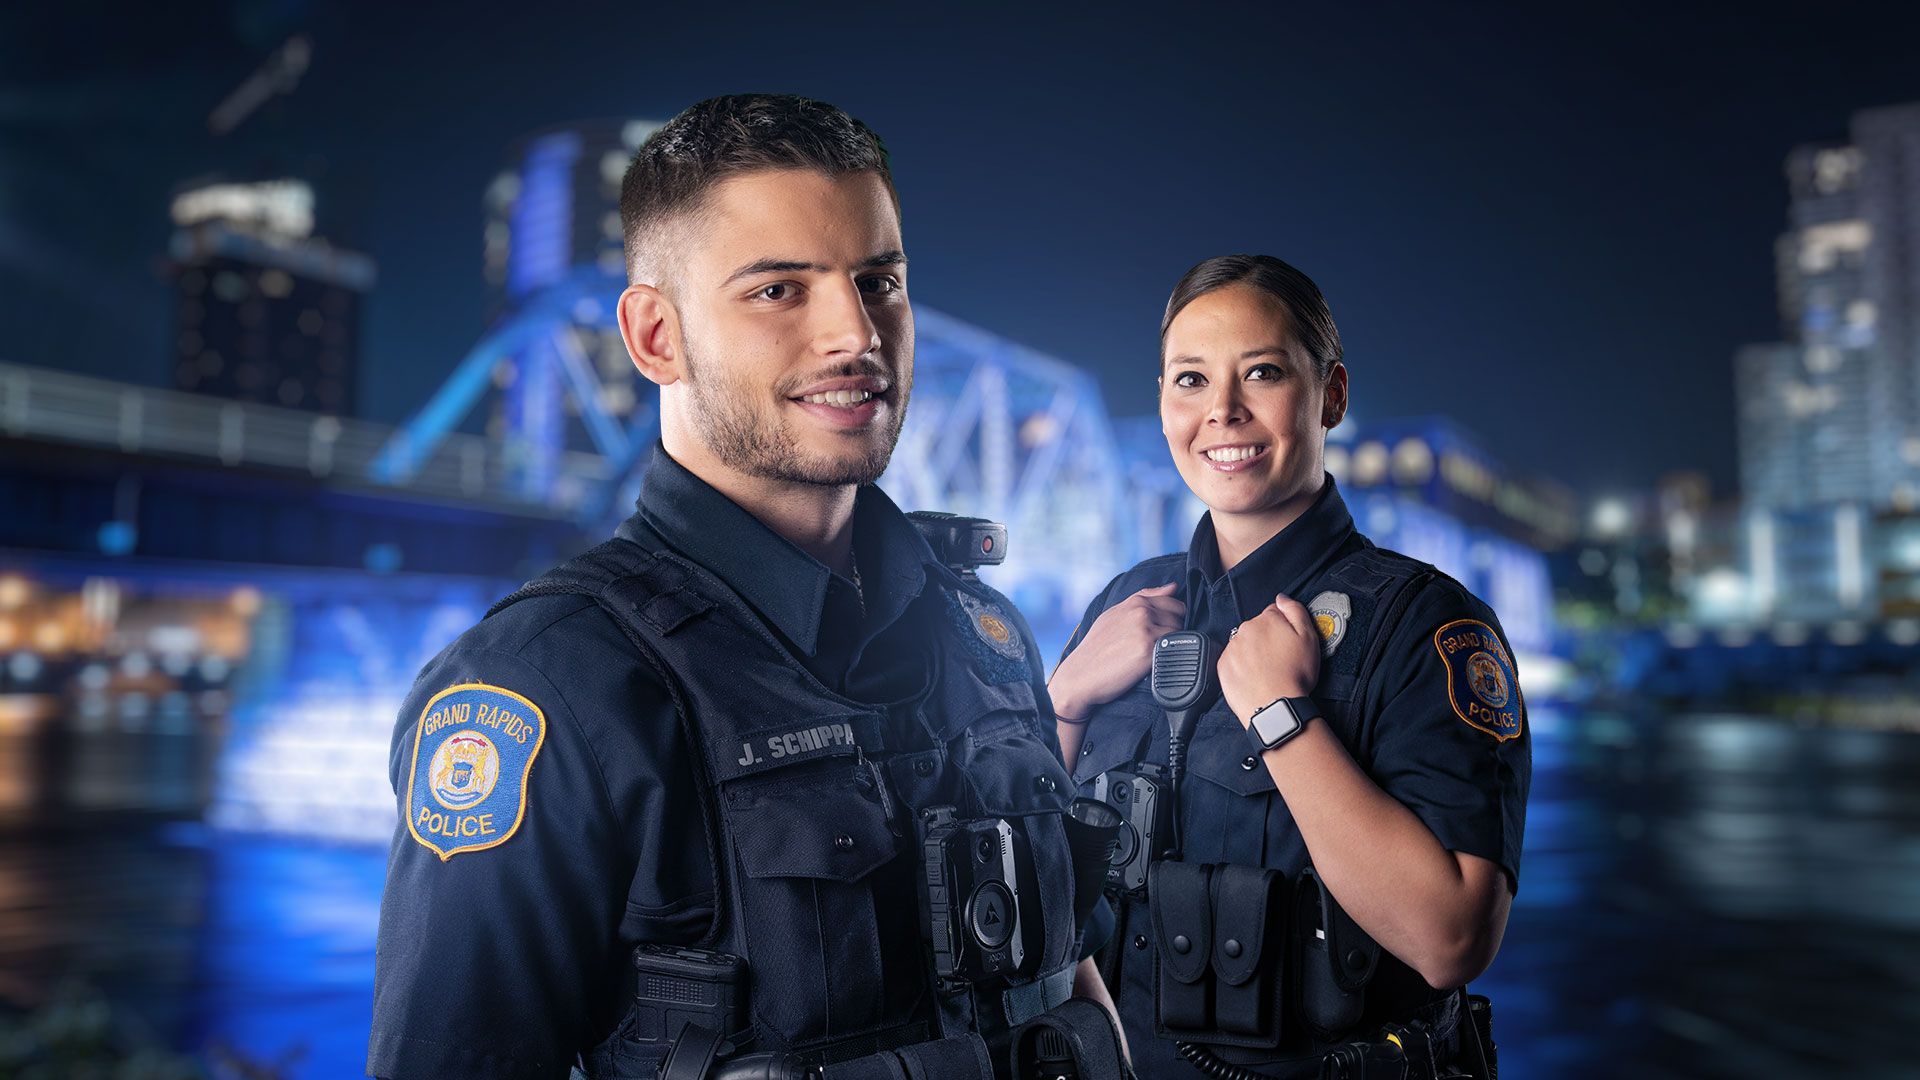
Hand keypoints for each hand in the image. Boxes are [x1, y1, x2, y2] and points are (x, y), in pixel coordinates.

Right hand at [1049, 583, 1184, 719]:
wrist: (1081, 676)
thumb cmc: (1097, 648)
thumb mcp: (1115, 614)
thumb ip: (1145, 597)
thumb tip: (1174, 586)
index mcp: (1135, 601)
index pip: (1173, 602)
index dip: (1172, 618)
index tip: (1160, 631)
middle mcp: (1141, 612)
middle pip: (1179, 618)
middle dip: (1173, 630)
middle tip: (1155, 645)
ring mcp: (1146, 629)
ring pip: (1179, 633)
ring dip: (1172, 644)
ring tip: (1152, 654)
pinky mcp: (1149, 650)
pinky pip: (1174, 648)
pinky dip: (1169, 655)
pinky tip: (1153, 662)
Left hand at [1218, 593, 1319, 726]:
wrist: (1275, 706)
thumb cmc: (1295, 674)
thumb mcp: (1309, 637)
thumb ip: (1295, 610)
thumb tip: (1282, 598)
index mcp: (1265, 620)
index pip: (1273, 614)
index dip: (1283, 628)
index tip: (1288, 643)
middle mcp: (1244, 630)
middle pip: (1257, 629)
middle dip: (1267, 640)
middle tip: (1280, 660)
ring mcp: (1231, 648)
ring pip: (1244, 645)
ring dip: (1253, 653)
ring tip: (1267, 672)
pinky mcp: (1223, 667)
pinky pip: (1233, 661)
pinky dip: (1241, 667)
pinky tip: (1255, 678)